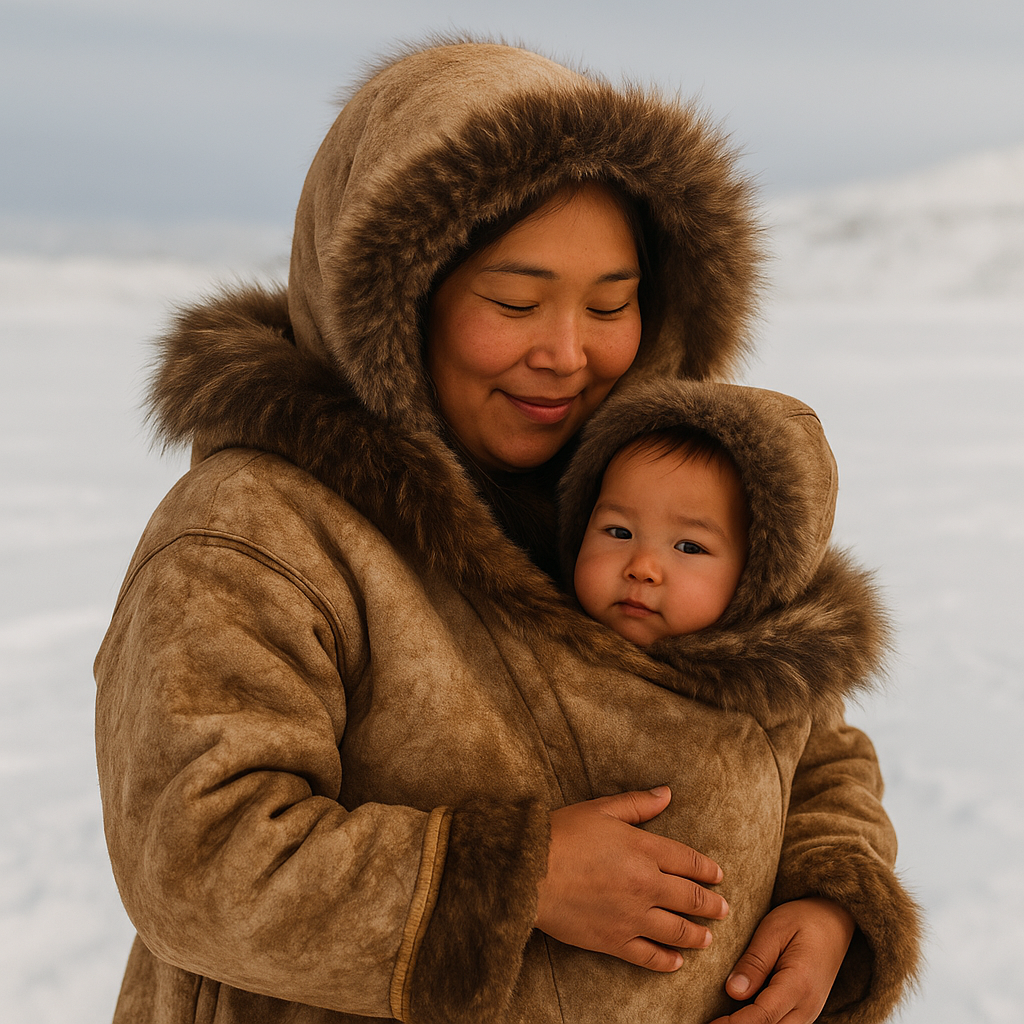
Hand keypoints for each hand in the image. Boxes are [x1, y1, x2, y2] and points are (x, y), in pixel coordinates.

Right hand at [535, 786, 727, 971]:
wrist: (529, 873)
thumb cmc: (562, 835)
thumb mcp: (601, 809)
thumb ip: (637, 804)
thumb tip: (666, 793)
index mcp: (644, 849)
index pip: (687, 861)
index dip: (707, 869)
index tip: (718, 876)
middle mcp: (646, 884)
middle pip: (690, 898)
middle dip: (711, 905)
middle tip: (723, 910)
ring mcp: (632, 916)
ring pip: (677, 931)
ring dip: (697, 935)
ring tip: (706, 938)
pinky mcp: (614, 941)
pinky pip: (649, 957)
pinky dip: (667, 961)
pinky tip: (676, 962)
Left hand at [709, 897, 855, 1023]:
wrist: (835, 921)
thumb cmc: (803, 919)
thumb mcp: (774, 929)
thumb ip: (755, 961)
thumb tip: (733, 991)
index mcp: (799, 983)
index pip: (762, 1016)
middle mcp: (808, 1006)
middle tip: (709, 1022)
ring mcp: (809, 1012)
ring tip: (721, 1019)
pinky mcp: (805, 1011)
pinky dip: (761, 1022)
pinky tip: (739, 1014)